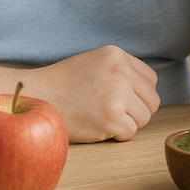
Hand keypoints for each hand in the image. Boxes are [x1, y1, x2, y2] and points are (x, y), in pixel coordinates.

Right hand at [35, 45, 159, 142]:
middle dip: (136, 110)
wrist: (38, 96)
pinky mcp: (111, 118)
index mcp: (117, 55)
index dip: (139, 93)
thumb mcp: (95, 62)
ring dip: (127, 122)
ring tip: (102, 116)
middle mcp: (121, 72)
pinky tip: (97, 125)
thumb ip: (121, 70)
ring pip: (144, 118)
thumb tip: (147, 90)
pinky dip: (116, 135)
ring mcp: (117, 95)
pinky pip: (130, 133)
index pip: (151, 79)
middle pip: (152, 100)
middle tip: (113, 111)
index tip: (122, 98)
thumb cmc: (64, 83)